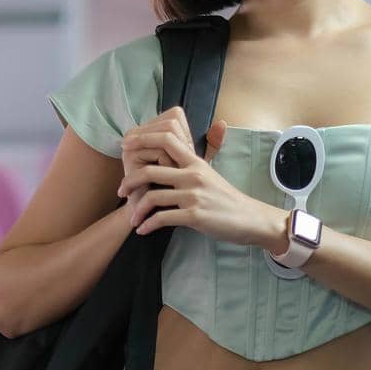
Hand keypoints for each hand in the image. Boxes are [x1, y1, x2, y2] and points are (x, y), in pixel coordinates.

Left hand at [116, 109, 276, 247]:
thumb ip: (188, 164)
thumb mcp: (209, 174)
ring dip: (137, 209)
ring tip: (132, 218)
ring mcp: (193, 196)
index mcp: (195, 162)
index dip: (143, 140)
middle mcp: (192, 175)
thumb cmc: (225, 198)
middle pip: (150, 171)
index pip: (166, 139)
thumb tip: (167, 155)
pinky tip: (143, 230)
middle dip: (129, 181)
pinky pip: (162, 218)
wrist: (250, 219)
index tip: (127, 146)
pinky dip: (148, 225)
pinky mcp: (194, 216)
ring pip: (153, 197)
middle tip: (121, 190)